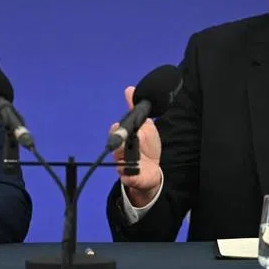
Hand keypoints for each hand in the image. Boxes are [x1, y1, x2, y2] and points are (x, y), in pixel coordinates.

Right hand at [110, 86, 162, 207]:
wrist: (152, 170)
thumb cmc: (146, 147)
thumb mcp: (145, 126)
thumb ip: (136, 109)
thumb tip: (129, 89)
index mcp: (123, 138)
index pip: (115, 131)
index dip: (117, 129)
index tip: (119, 126)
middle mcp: (120, 152)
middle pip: (115, 147)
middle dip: (122, 143)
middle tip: (131, 138)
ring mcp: (123, 166)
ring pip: (119, 161)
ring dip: (128, 158)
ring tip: (135, 156)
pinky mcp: (130, 179)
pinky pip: (128, 177)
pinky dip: (130, 175)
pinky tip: (134, 172)